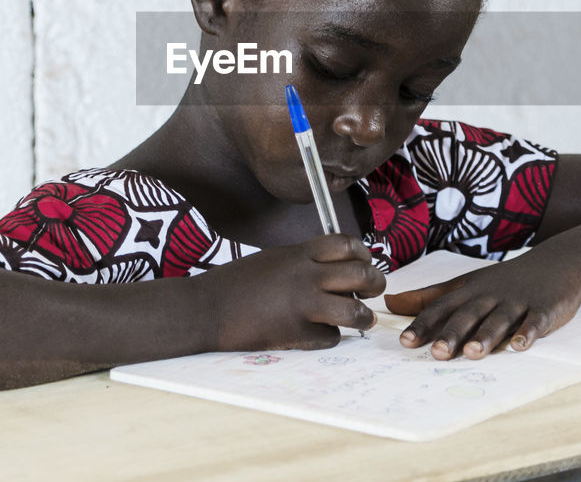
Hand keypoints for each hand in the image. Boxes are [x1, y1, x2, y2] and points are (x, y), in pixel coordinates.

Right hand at [199, 234, 385, 352]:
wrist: (204, 308)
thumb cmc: (236, 283)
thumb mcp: (274, 259)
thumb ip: (304, 260)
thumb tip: (333, 268)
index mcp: (299, 253)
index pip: (347, 244)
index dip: (363, 254)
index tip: (363, 262)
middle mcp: (306, 276)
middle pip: (362, 274)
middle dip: (375, 283)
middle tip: (372, 291)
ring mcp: (302, 305)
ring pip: (355, 310)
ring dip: (363, 316)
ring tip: (362, 319)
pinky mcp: (295, 333)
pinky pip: (330, 337)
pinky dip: (329, 338)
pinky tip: (319, 335)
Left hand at [384, 250, 580, 360]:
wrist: (556, 263)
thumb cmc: (504, 280)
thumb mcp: (466, 284)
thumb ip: (429, 296)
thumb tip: (390, 303)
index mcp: (470, 291)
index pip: (442, 307)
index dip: (424, 323)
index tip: (406, 341)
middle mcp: (490, 296)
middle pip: (469, 314)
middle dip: (452, 333)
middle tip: (437, 353)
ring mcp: (517, 302)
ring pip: (499, 319)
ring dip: (486, 336)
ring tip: (473, 353)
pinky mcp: (543, 308)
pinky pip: (535, 321)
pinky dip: (528, 333)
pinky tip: (520, 346)